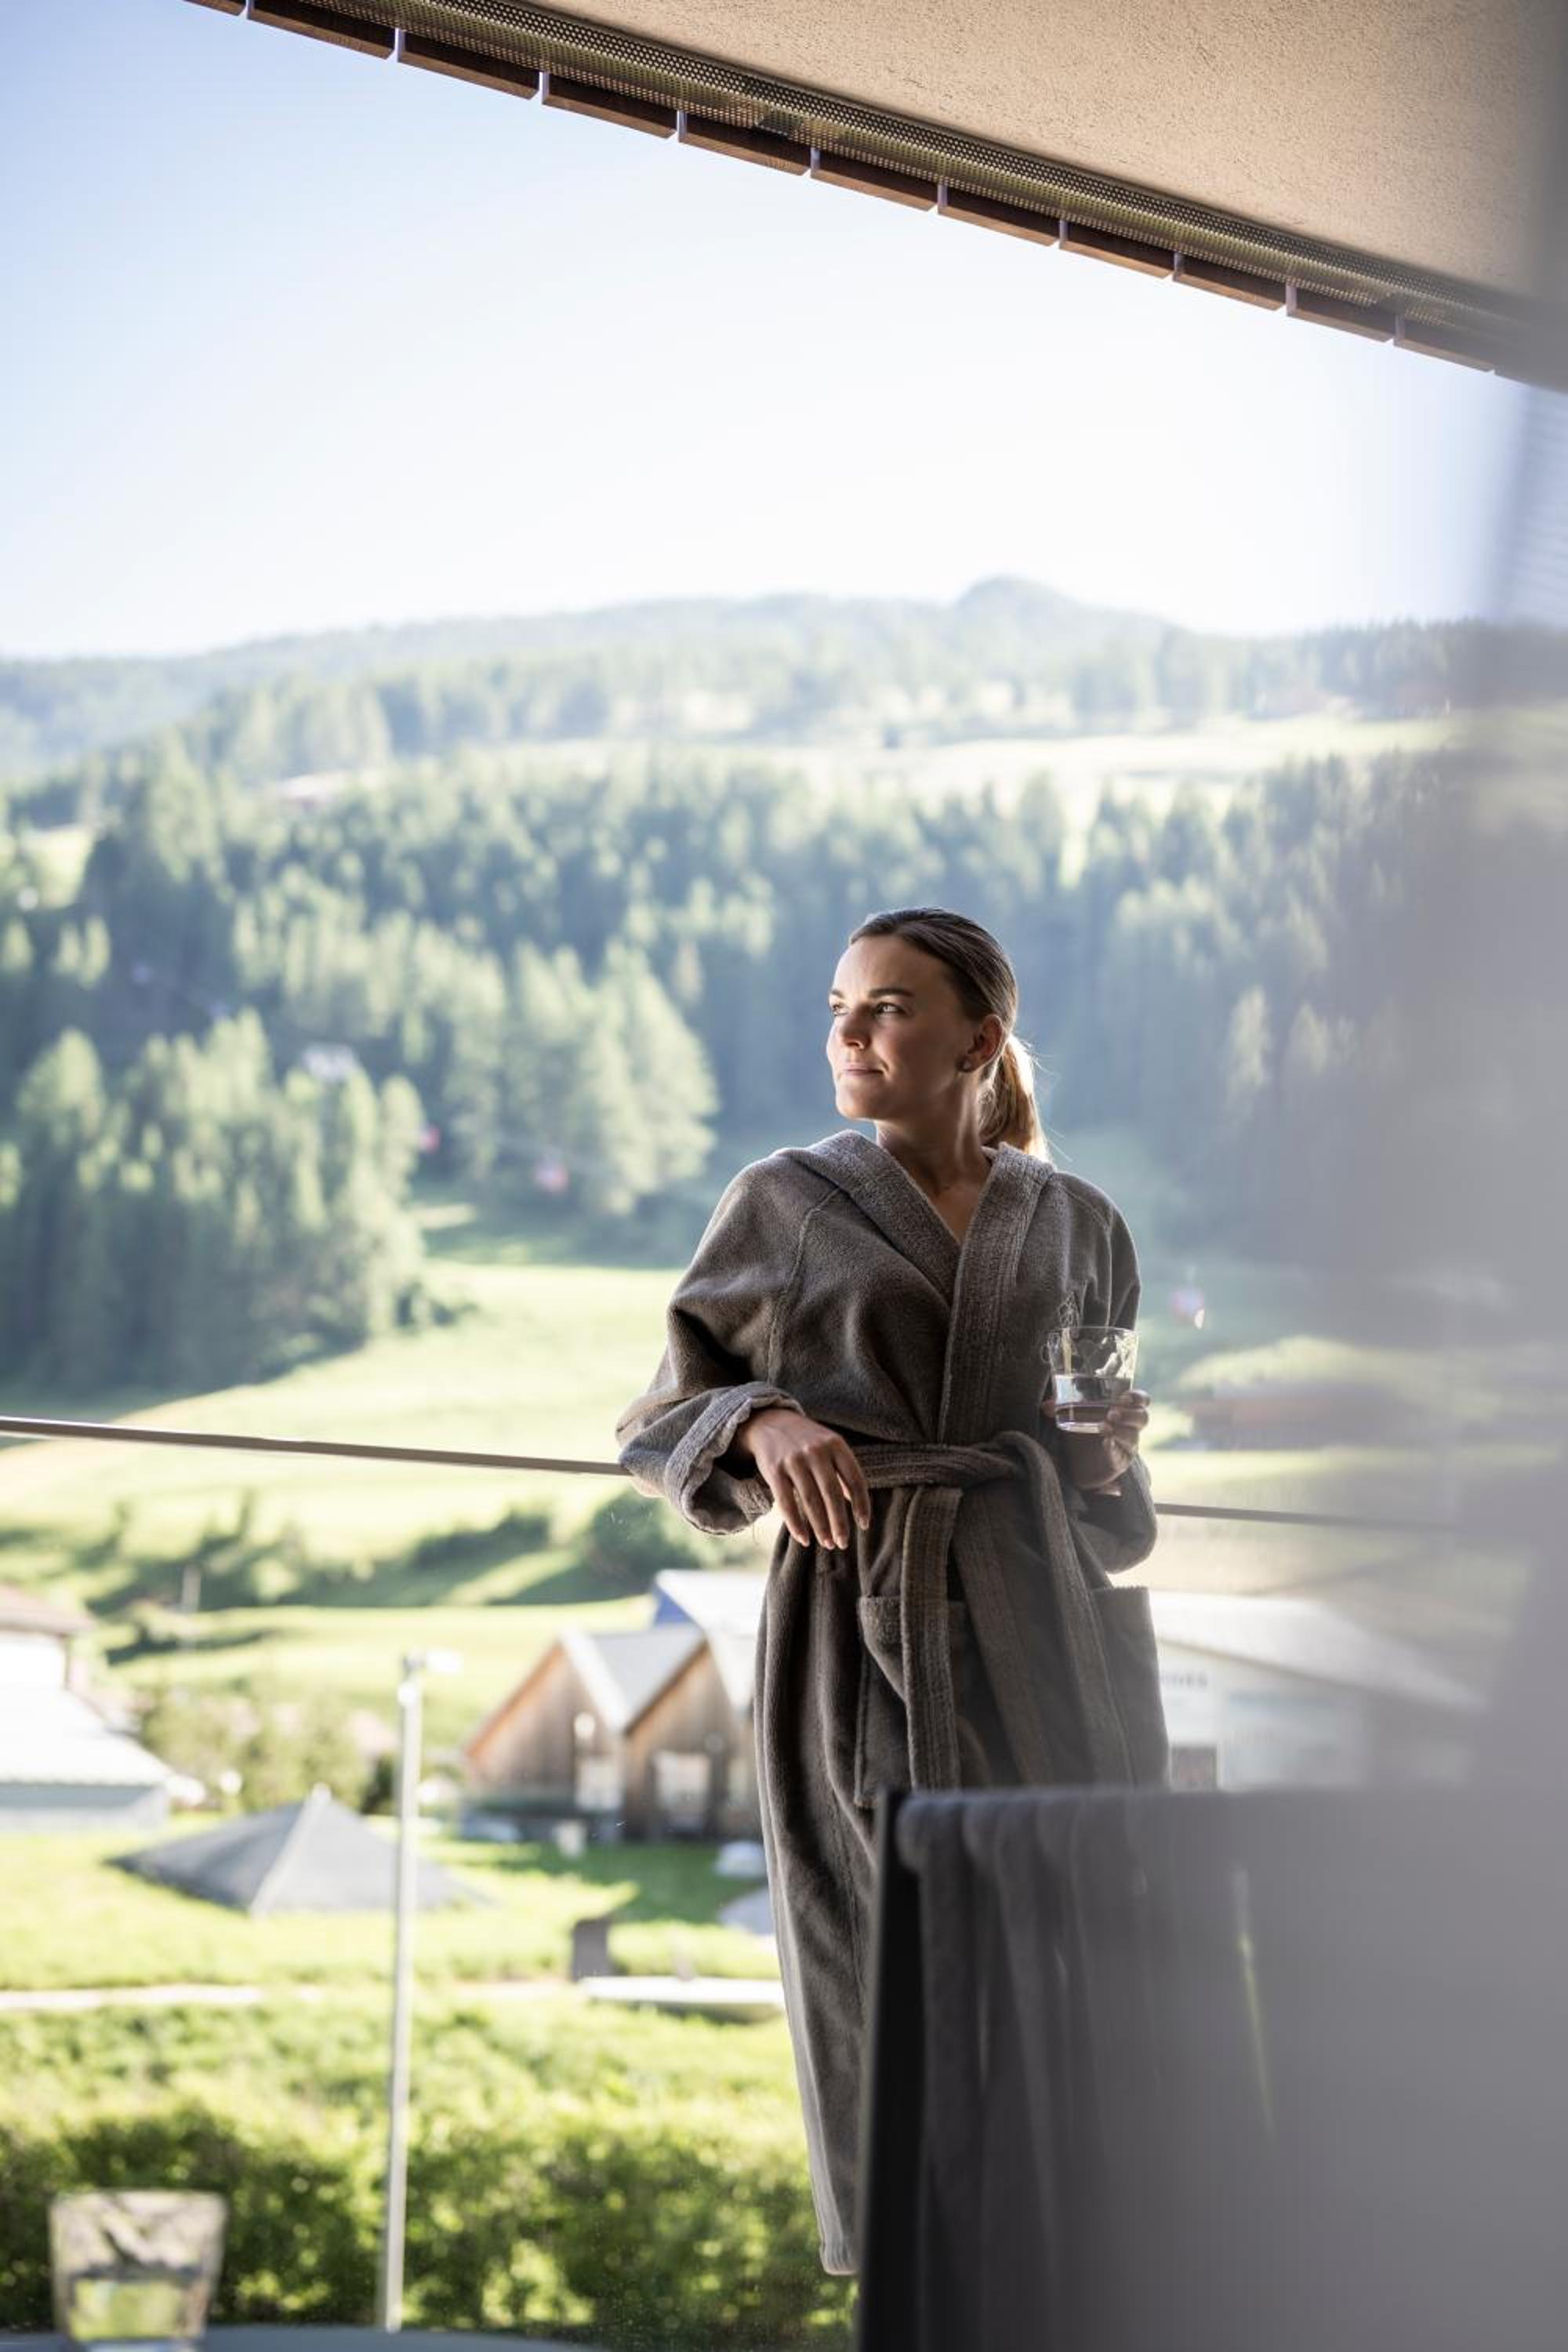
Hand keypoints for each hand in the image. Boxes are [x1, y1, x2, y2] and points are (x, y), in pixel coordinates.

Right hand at [737, 1407, 871, 1551]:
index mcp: (835, 1444)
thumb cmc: (807, 1440)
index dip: (861, 1505)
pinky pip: (786, 1502)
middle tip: (843, 1543)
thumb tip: (856, 1502)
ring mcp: (794, 1460)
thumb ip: (843, 1470)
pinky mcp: (774, 1470)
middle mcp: (816, 1451)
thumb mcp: (829, 1445)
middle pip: (832, 1494)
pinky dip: (795, 1524)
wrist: (769, 1422)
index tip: (864, 1525)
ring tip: (827, 1544)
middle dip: (839, 1522)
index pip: (855, 1479)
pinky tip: (803, 1539)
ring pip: (810, 1501)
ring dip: (820, 1527)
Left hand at [1042, 1387, 1148, 1496]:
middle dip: (1129, 1414)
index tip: (1125, 1396)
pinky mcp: (1120, 1462)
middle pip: (1142, 1418)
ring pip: (1133, 1436)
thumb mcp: (1071, 1417)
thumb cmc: (1081, 1434)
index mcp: (1122, 1410)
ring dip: (1121, 1430)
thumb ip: (1060, 1407)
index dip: (1138, 1397)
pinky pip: (1121, 1455)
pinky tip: (1105, 1443)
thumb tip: (1045, 1405)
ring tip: (1103, 1426)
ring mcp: (1126, 1446)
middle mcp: (1129, 1428)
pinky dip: (1114, 1447)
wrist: (1078, 1466)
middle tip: (1112, 1412)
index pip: (1141, 1400)